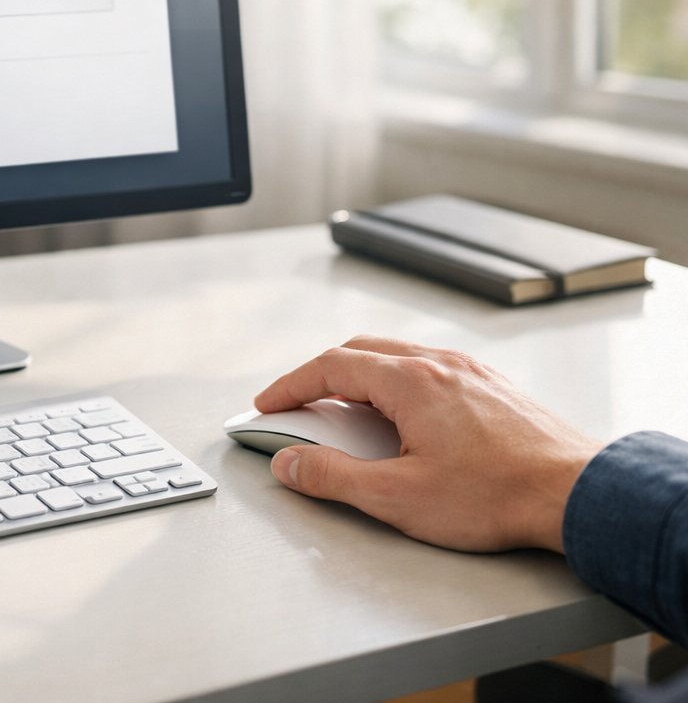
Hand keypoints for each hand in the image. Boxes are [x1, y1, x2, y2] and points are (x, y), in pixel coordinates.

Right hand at [255, 336, 603, 552]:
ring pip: (398, 357)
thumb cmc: (497, 496)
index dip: (291, 386)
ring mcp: (470, 372)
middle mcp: (439, 364)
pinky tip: (401, 416)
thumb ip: (332, 476)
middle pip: (361, 351)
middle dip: (320, 375)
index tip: (269, 405)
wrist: (579, 495)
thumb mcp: (397, 496)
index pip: (330, 367)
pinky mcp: (493, 388)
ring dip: (360, 377)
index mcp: (410, 380)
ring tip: (343, 412)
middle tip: (297, 404)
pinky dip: (396, 383)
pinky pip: (430, 369)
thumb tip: (288, 462)